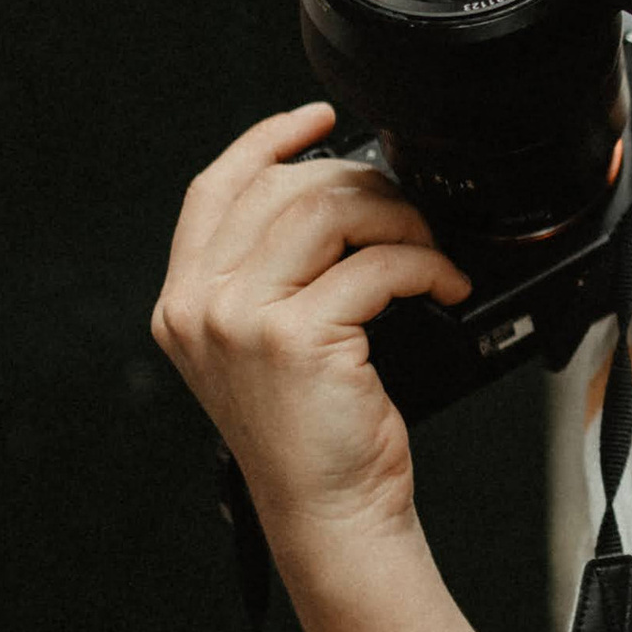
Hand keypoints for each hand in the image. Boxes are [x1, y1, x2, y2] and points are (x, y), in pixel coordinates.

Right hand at [152, 102, 469, 554]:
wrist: (330, 515)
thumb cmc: (317, 438)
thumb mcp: (271, 349)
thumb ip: (275, 279)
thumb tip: (341, 204)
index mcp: (185, 301)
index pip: (214, 188)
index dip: (267, 140)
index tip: (319, 117)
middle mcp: (199, 305)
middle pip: (280, 189)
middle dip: (360, 186)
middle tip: (408, 213)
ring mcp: (240, 320)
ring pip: (327, 213)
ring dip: (396, 218)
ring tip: (429, 249)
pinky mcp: (295, 338)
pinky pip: (376, 265)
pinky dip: (425, 265)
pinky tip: (446, 286)